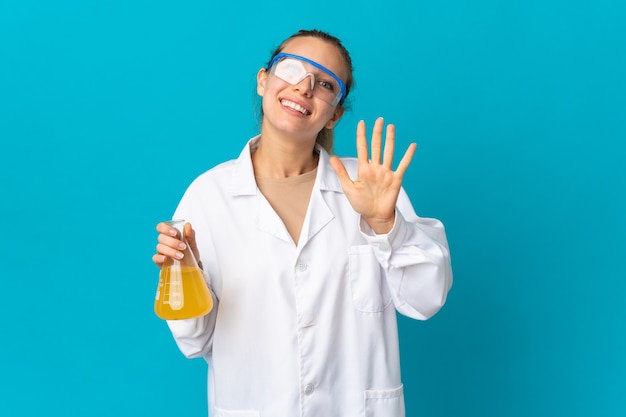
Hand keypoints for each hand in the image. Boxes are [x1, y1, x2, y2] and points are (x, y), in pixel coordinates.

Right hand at [152, 222, 200, 268]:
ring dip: (170, 251)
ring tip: (181, 256)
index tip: (174, 233)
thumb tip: (188, 225)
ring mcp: (161, 251)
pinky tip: (166, 259)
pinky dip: (159, 258)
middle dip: (173, 242)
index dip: (165, 228)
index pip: (161, 227)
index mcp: (171, 235)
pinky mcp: (159, 261)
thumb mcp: (192, 244)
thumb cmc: (190, 253)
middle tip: (183, 247)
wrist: (191, 267)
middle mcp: (164, 242)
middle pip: (161, 237)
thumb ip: (190, 235)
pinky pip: (155, 258)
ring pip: (160, 247)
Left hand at [329, 118, 416, 233]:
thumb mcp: (348, 188)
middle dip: (377, 133)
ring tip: (391, 127)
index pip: (362, 148)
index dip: (362, 135)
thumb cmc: (361, 203)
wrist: (374, 216)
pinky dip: (408, 156)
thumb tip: (332, 157)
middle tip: (379, 119)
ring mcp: (386, 172)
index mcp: (364, 169)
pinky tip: (412, 146)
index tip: (361, 123)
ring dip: (390, 140)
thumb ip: (341, 172)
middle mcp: (376, 168)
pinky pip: (403, 165)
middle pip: (377, 146)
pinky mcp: (396, 179)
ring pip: (389, 152)